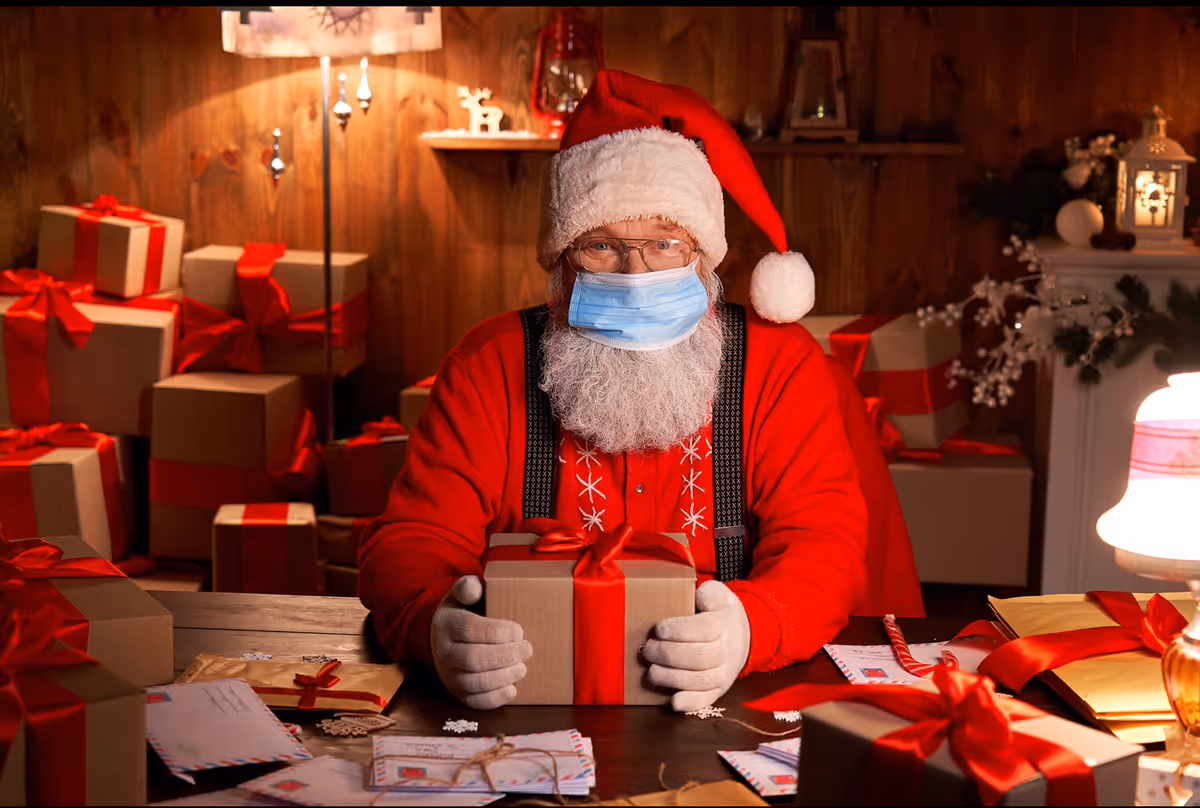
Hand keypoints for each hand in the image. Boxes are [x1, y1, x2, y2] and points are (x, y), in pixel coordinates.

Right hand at [431, 575, 532, 709]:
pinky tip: (511, 688)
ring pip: (475, 682)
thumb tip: (474, 586)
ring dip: (504, 676)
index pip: (469, 629)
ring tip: (522, 667)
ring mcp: (449, 676)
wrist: (442, 638)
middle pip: (474, 659)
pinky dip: (496, 698)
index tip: (518, 630)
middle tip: (527, 649)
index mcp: (447, 625)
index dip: (497, 632)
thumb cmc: (461, 614)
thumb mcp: (461, 596)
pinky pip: (475, 702)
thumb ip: (468, 588)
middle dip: (505, 655)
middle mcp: (445, 653)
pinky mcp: (457, 694)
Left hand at [643, 580, 750, 711]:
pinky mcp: (718, 691)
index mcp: (724, 625)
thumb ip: (708, 593)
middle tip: (648, 649)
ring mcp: (723, 674)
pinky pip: (706, 701)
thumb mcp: (717, 595)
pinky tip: (673, 701)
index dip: (678, 630)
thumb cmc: (720, 614)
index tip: (658, 629)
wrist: (742, 636)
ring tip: (652, 671)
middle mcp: (727, 652)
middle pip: (699, 657)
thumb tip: (696, 598)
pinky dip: (690, 704)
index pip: (703, 630)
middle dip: (669, 654)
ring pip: (700, 681)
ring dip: (672, 678)